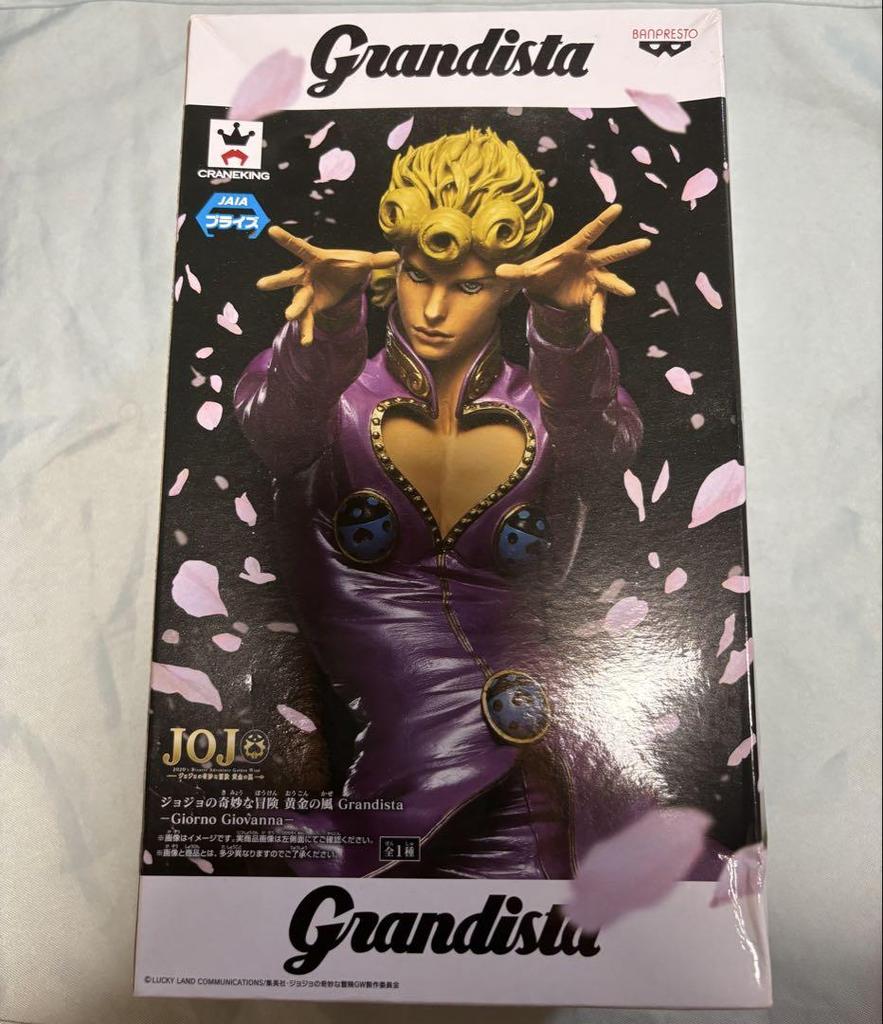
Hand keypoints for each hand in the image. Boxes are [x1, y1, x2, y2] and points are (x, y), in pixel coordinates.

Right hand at [257, 227, 398, 344]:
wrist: (344, 280)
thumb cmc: (348, 265)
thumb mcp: (363, 262)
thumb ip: (377, 260)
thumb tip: (398, 256)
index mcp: (315, 258)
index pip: (300, 247)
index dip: (286, 239)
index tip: (271, 230)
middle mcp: (306, 275)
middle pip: (289, 277)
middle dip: (277, 281)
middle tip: (261, 285)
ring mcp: (306, 292)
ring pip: (297, 301)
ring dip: (294, 309)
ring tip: (289, 317)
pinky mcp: (312, 307)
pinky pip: (308, 320)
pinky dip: (307, 331)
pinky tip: (307, 343)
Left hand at [495, 205, 650, 333]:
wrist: (546, 291)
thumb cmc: (540, 274)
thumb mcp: (526, 275)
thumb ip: (515, 273)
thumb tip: (497, 272)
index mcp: (574, 249)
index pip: (590, 232)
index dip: (603, 221)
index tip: (618, 208)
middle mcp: (589, 262)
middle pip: (610, 254)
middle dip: (627, 249)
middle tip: (646, 243)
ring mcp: (594, 279)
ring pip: (611, 280)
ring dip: (619, 285)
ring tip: (629, 291)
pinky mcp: (593, 296)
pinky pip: (597, 306)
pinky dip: (596, 317)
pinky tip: (595, 329)